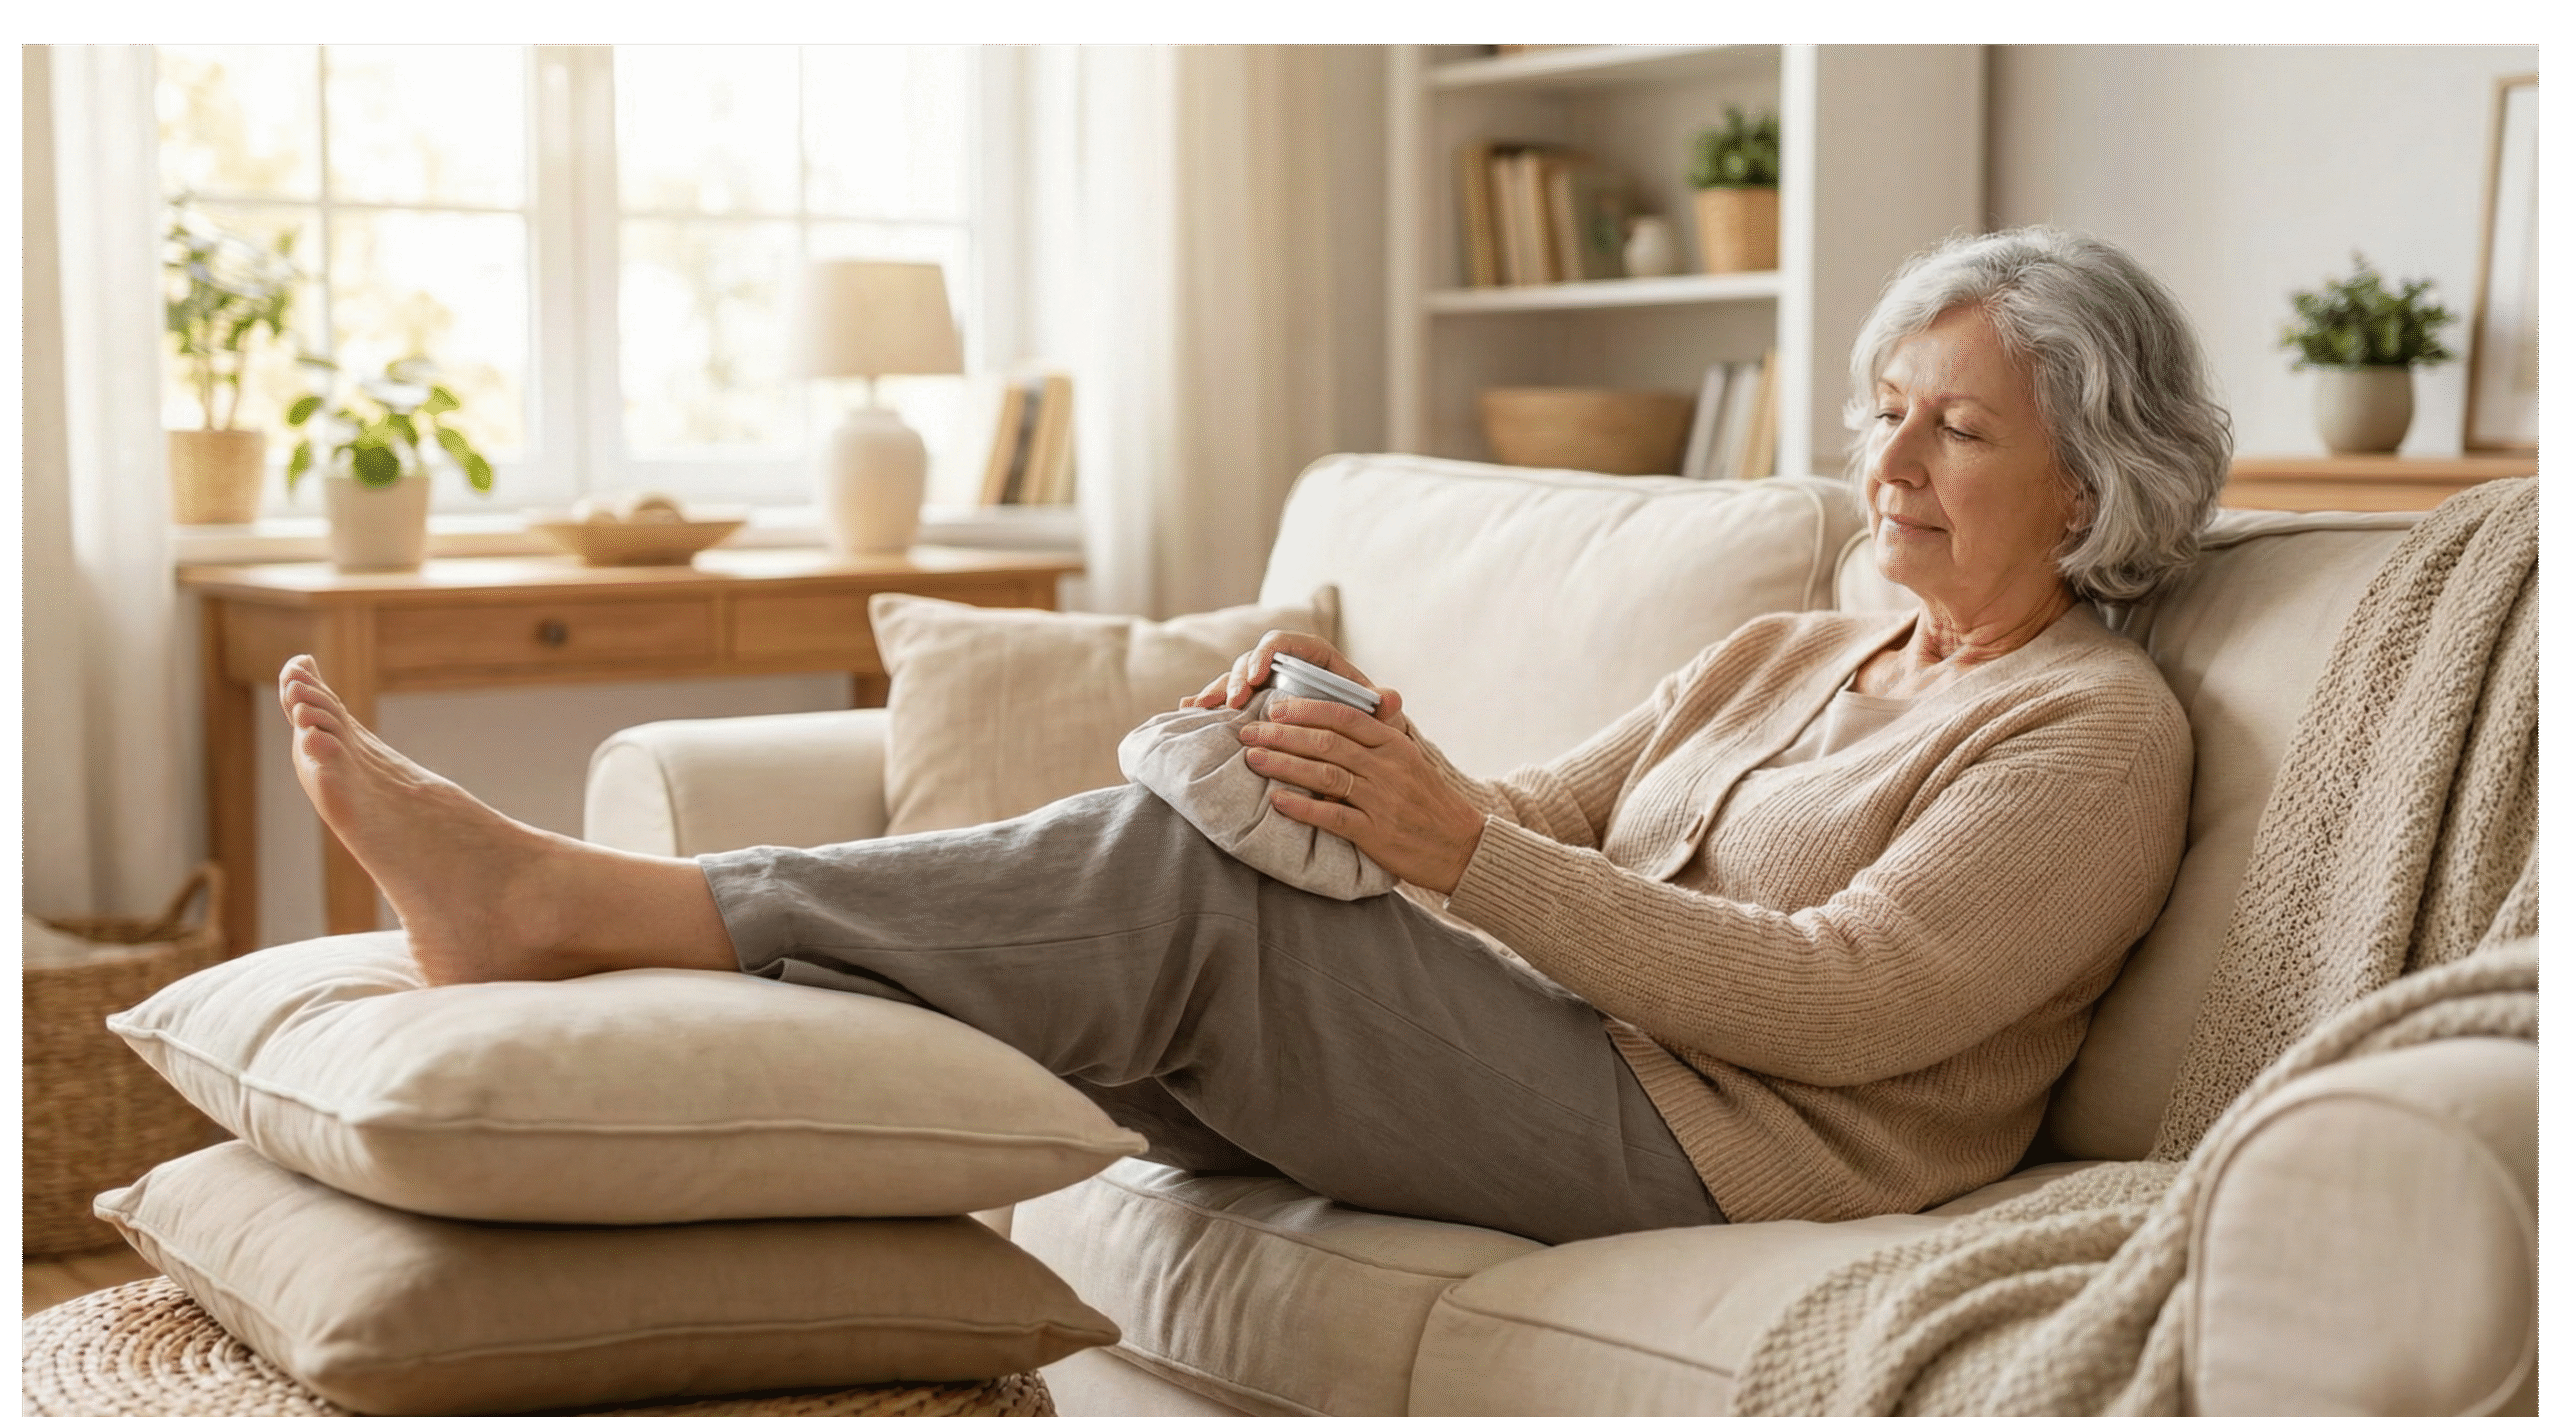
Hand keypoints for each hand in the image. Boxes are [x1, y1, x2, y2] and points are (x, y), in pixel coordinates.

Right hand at [1181, 632, 1412, 732]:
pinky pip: (1225, 697)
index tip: (1257, 675)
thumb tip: (1393, 699)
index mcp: (1312, 657)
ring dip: (1218, 690)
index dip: (1266, 653)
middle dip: (1238, 676)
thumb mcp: (1373, 712)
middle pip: (1252, 658)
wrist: (1352, 740)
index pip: (1284, 642)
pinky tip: (1187, 709)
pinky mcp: (1252, 703)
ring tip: (1203, 707)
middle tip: (1232, 700)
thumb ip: (1382, 705)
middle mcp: (1284, 666)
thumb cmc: (1363, 719)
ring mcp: (1265, 685)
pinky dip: (1206, 700)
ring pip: (1235, 677)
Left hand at [1237, 691, 1485, 894]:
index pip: (1345, 716)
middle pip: (1327, 742)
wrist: (1461, 846)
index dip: (1306, 709)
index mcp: (1394, 744)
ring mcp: (1383, 800)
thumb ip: (1374, 740)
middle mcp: (1388, 767)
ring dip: (1284, 765)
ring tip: (1253, 759)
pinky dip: (1303, 807)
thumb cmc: (1427, 802)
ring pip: (1325, 775)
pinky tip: (1277, 801)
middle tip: (1248, 731)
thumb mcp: (1408, 761)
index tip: (1274, 707)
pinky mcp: (1377, 833)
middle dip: (1282, 734)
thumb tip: (1330, 720)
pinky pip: (1334, 816)